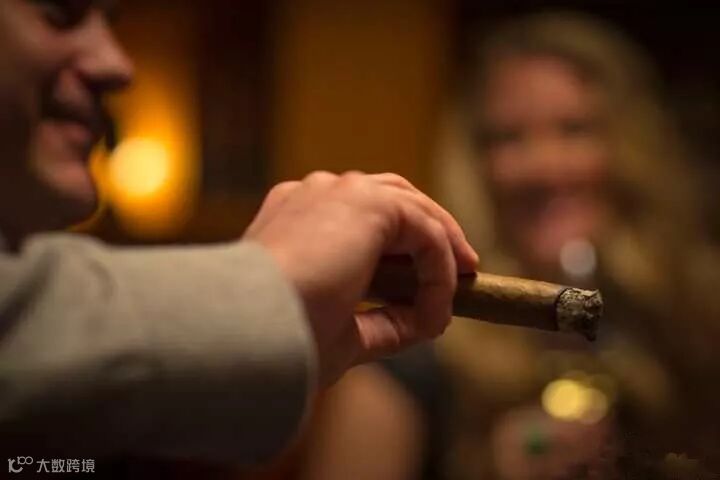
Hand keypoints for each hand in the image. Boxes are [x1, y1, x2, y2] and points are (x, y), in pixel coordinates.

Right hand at [244, 171, 477, 385]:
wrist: (249, 328)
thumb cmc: (281, 338)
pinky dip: (440, 267)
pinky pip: (424, 231)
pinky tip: (440, 304)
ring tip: (464, 278)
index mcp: (296, 217)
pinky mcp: (366, 202)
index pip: (360, 216)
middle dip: (430, 233)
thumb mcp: (339, 332)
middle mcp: (315, 195)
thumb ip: (379, 322)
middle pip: (393, 197)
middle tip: (459, 269)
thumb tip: (420, 323)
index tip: (423, 288)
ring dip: (442, 245)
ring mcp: (339, 192)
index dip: (400, 248)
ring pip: (412, 207)